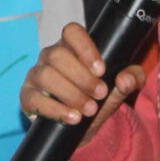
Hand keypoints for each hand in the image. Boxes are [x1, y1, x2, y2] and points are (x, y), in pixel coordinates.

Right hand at [20, 22, 141, 133]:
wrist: (80, 129)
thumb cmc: (97, 99)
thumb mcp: (120, 89)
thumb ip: (132, 79)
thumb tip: (125, 79)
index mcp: (72, 47)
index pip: (72, 31)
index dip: (85, 47)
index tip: (102, 70)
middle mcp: (50, 56)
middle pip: (58, 55)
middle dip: (82, 77)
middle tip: (100, 94)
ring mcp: (36, 75)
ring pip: (46, 75)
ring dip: (71, 93)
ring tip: (89, 110)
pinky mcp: (27, 97)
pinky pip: (35, 99)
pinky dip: (56, 110)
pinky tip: (73, 118)